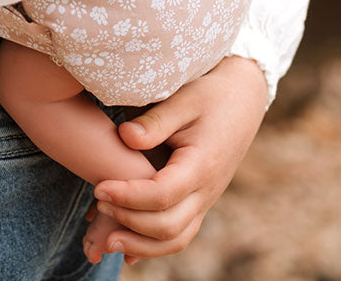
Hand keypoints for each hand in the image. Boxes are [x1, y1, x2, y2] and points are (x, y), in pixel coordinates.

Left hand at [93, 56, 267, 264]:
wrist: (242, 97)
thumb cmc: (210, 93)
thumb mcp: (184, 99)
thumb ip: (156, 120)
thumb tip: (125, 137)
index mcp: (201, 165)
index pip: (162, 195)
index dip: (128, 196)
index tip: (99, 186)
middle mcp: (207, 190)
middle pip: (169, 226)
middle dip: (129, 222)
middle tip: (97, 203)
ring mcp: (206, 199)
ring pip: (177, 239)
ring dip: (141, 245)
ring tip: (106, 239)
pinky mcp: (201, 200)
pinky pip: (180, 233)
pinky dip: (154, 244)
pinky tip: (127, 245)